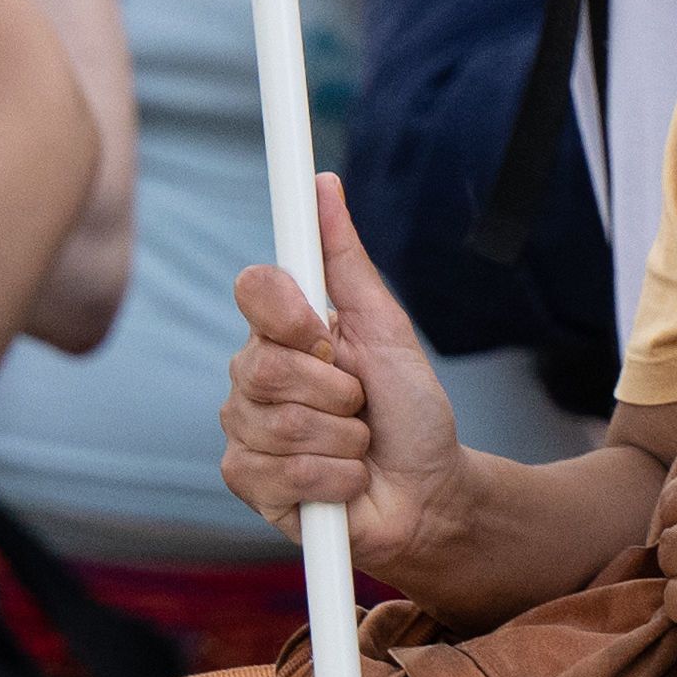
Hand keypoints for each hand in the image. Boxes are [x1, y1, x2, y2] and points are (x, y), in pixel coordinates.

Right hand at [219, 181, 465, 562]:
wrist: (431, 491)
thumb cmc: (410, 411)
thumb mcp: (386, 328)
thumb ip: (345, 260)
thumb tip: (322, 185)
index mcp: (282, 331)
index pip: (253, 289)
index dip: (291, 314)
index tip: (328, 334)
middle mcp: (252, 377)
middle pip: (263, 363)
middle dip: (336, 389)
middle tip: (360, 404)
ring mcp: (245, 431)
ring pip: (278, 422)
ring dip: (343, 439)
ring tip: (358, 446)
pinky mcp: (248, 483)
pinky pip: (282, 471)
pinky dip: (334, 478)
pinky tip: (346, 482)